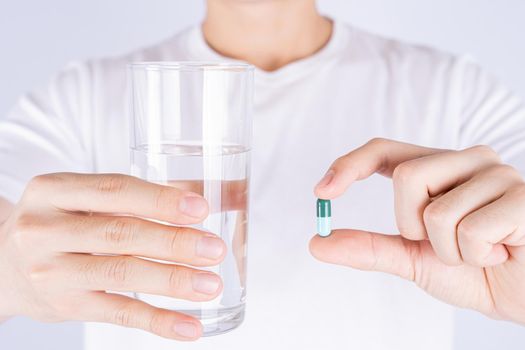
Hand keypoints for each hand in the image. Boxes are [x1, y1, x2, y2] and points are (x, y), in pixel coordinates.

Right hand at [0, 173, 226, 339]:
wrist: (6, 267)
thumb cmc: (60, 225)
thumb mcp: (81, 200)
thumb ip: (134, 197)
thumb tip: (207, 199)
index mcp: (53, 191)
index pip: (114, 190)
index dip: (160, 200)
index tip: (200, 208)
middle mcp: (45, 230)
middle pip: (121, 234)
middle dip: (174, 243)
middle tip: (214, 249)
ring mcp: (52, 272)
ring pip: (122, 275)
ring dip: (173, 281)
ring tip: (211, 284)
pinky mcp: (66, 307)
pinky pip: (118, 315)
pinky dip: (158, 321)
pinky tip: (190, 327)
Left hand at [310, 138, 524, 324]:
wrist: (520, 296)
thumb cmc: (472, 270)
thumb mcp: (411, 258)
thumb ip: (368, 248)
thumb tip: (317, 243)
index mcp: (437, 169)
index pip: (384, 151)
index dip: (350, 165)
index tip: (322, 192)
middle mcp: (466, 161)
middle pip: (407, 178)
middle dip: (414, 227)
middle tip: (444, 244)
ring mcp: (497, 174)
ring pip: (437, 212)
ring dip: (450, 250)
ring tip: (479, 251)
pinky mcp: (522, 197)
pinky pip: (470, 230)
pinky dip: (476, 256)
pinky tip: (501, 252)